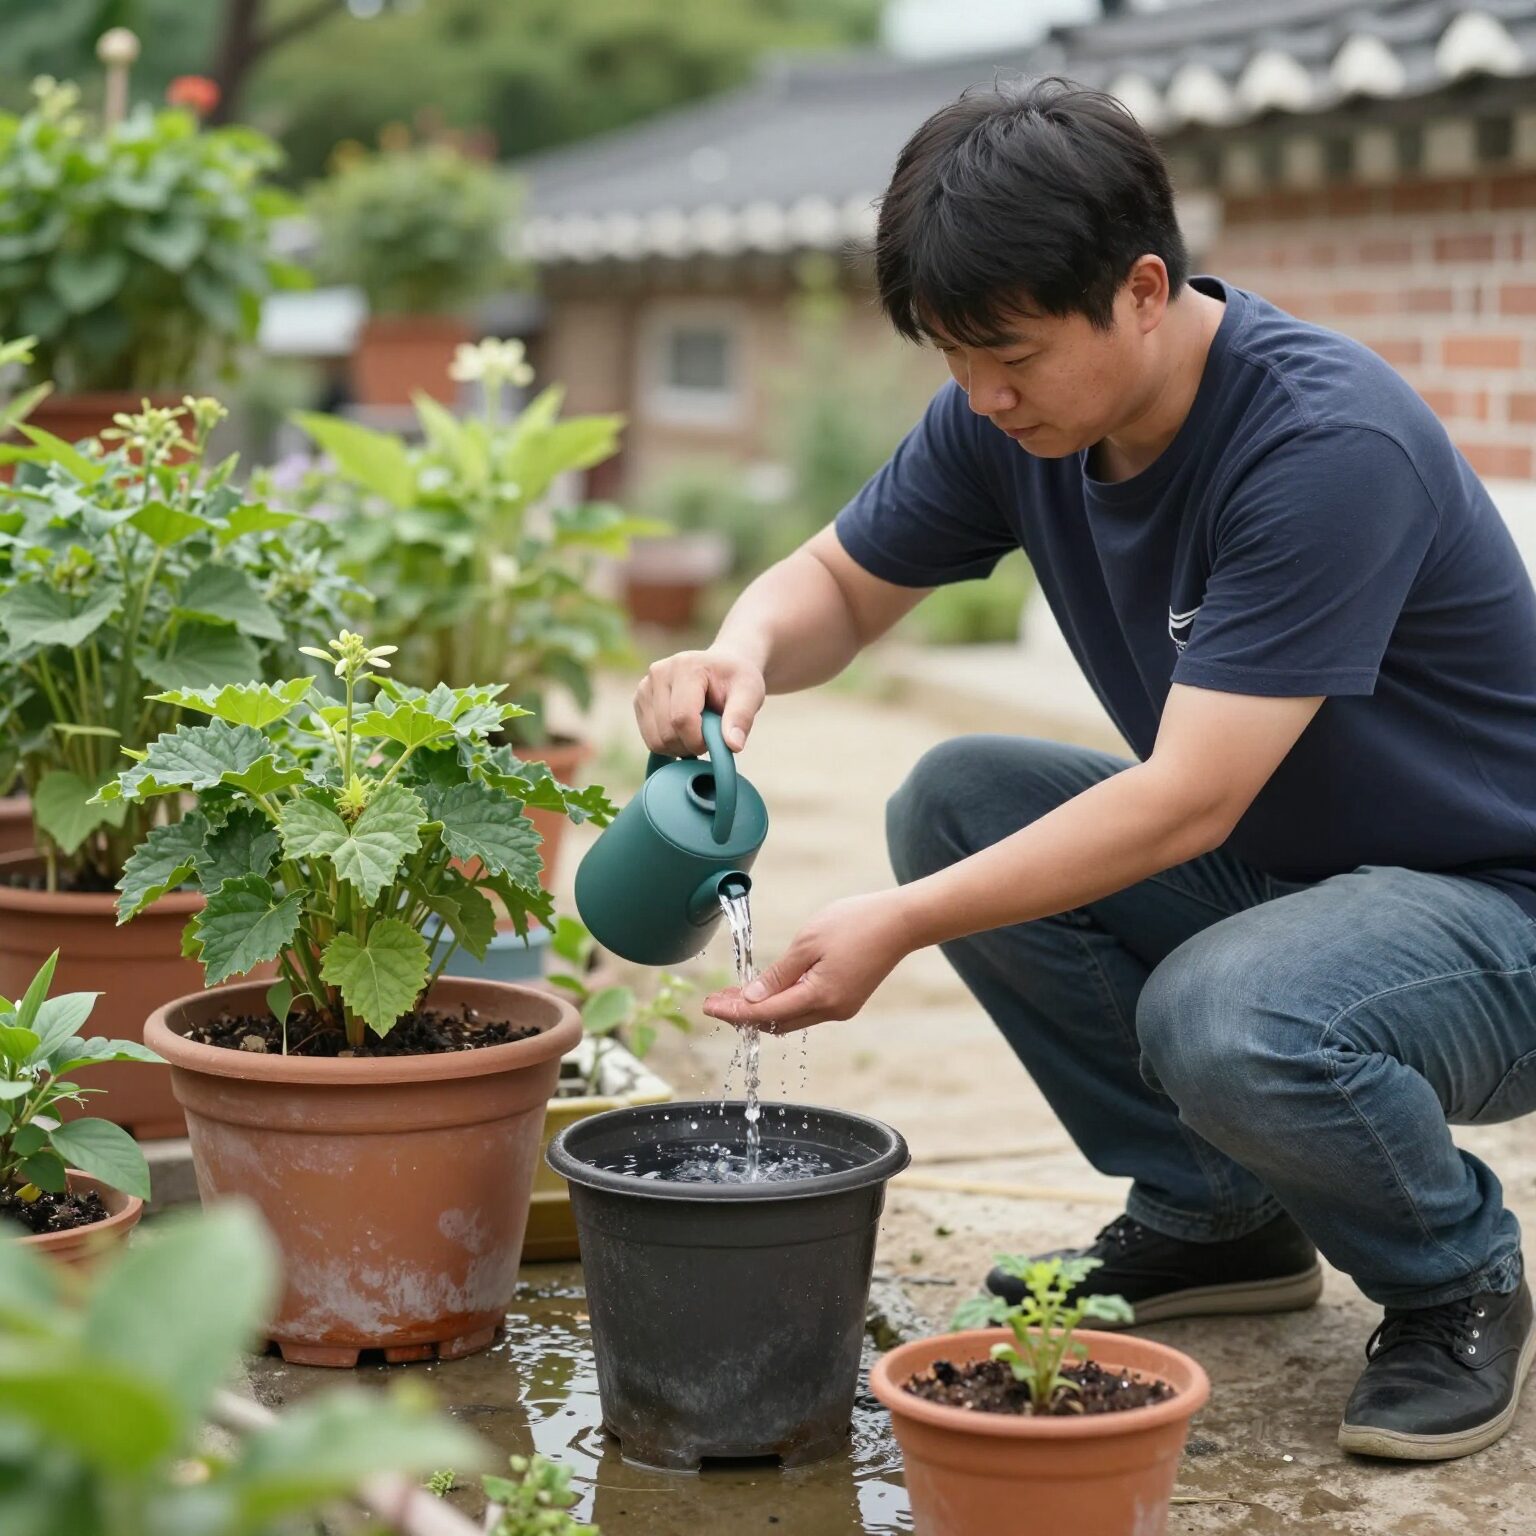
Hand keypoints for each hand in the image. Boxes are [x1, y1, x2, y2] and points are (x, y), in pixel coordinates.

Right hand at [634, 645, 765, 758]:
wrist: (721, 667)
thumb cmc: (736, 680)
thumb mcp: (750, 693)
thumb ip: (742, 717)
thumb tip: (733, 746)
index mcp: (686, 666)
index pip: (682, 719)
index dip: (698, 740)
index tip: (717, 740)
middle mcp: (658, 672)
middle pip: (666, 732)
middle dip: (691, 745)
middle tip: (710, 736)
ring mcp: (645, 686)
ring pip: (655, 740)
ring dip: (679, 747)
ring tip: (698, 732)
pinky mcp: (639, 700)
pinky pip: (649, 739)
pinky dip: (669, 744)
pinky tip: (684, 731)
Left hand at [703, 890, 915, 1033]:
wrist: (901, 922)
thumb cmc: (856, 923)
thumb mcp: (808, 942)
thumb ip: (779, 973)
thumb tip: (753, 998)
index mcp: (820, 996)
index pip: (765, 1013)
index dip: (733, 1011)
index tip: (708, 1006)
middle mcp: (831, 1011)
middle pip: (776, 1024)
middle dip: (742, 1015)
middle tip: (714, 1002)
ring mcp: (841, 1008)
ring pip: (790, 1019)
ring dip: (760, 1011)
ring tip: (732, 998)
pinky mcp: (846, 1001)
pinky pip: (806, 1010)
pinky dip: (781, 1005)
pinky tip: (765, 994)